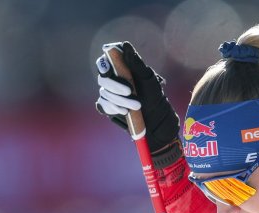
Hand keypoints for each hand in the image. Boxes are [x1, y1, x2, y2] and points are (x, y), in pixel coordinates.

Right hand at [95, 42, 180, 166]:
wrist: (156, 120)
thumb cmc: (155, 97)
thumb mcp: (149, 79)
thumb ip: (136, 63)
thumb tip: (125, 45)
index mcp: (124, 68)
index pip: (108, 58)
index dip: (107, 60)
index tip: (110, 64)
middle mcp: (114, 78)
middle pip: (103, 76)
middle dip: (116, 85)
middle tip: (130, 91)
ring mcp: (110, 92)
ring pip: (104, 91)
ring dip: (120, 99)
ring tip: (136, 106)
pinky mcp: (108, 106)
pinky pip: (103, 104)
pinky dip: (113, 107)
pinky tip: (125, 111)